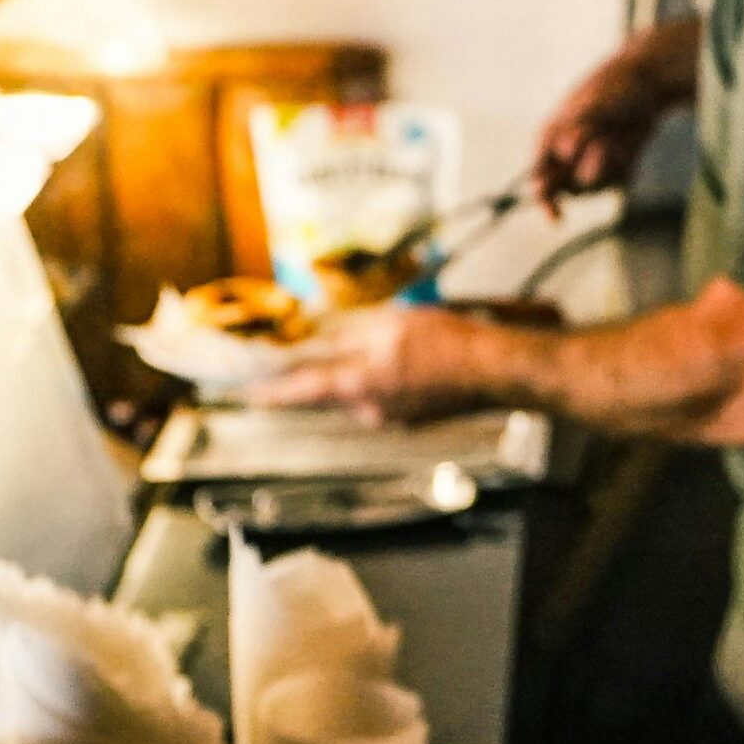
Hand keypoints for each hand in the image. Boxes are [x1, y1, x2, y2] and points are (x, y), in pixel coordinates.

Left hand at [249, 307, 483, 422]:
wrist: (495, 371)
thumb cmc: (446, 343)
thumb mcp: (388, 323)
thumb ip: (347, 331)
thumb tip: (318, 334)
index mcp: (357, 386)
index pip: (301, 391)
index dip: (271, 392)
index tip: (248, 395)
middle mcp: (369, 411)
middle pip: (325, 395)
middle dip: (310, 377)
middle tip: (294, 358)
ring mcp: (391, 419)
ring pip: (354, 395)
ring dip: (347, 375)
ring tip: (355, 348)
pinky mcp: (411, 418)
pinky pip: (379, 399)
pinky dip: (374, 380)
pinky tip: (392, 360)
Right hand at [531, 51, 666, 213]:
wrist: (648, 82)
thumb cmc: (613, 86)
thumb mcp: (594, 102)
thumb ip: (578, 128)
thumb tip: (565, 151)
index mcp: (549, 136)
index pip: (539, 176)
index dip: (544, 199)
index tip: (555, 217)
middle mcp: (565, 155)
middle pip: (566, 188)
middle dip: (585, 171)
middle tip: (602, 144)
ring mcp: (589, 164)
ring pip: (592, 187)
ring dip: (606, 165)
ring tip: (614, 136)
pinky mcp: (613, 170)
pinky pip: (616, 183)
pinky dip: (623, 165)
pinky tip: (628, 141)